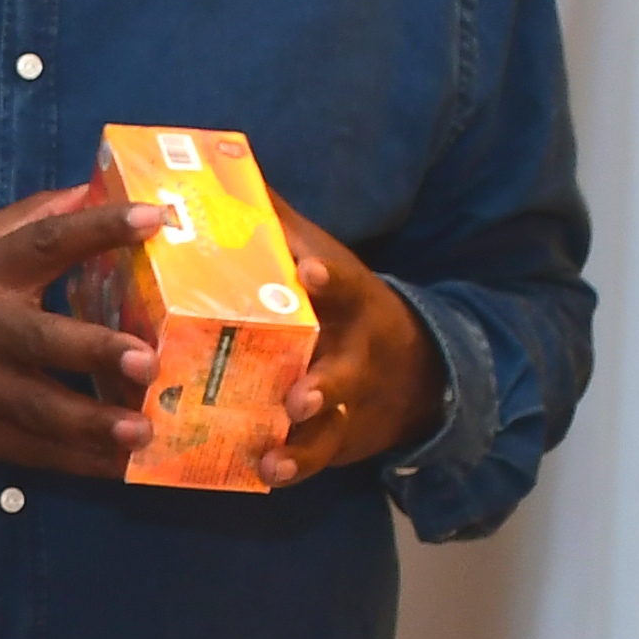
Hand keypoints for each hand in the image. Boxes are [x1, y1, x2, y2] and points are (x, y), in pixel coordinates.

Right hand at [0, 187, 155, 477]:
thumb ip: (26, 219)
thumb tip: (89, 189)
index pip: (45, 242)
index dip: (98, 228)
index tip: (152, 218)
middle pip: (42, 339)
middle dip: (94, 351)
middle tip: (146, 360)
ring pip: (39, 409)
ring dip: (92, 425)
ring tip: (141, 433)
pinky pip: (31, 450)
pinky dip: (76, 463)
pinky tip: (120, 467)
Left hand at [263, 199, 442, 487]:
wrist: (417, 371)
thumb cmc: (346, 304)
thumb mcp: (324, 259)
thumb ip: (279, 222)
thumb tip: (222, 163)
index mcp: (351, 300)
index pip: (346, 286)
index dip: (329, 279)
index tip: (311, 275)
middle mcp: (355, 351)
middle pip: (344, 369)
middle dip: (323, 384)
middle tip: (297, 396)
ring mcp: (349, 398)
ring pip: (331, 421)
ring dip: (306, 438)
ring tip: (278, 448)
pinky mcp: (337, 436)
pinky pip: (319, 457)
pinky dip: (295, 467)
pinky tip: (268, 474)